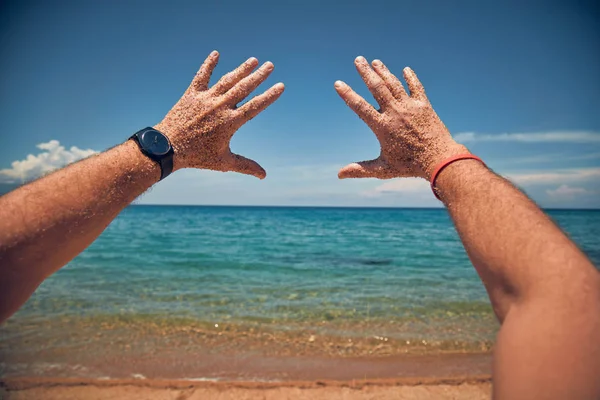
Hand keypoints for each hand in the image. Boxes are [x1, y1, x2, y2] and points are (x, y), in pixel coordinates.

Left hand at [155, 51, 284, 178]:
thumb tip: (263, 175)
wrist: (168, 147)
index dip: (269, 96)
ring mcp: (206, 98)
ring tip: (253, 60)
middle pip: (244, 87)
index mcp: (230, 122)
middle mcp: (220, 107)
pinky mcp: (191, 94)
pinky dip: (208, 64)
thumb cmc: (197, 156)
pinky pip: (201, 76)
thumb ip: (246, 165)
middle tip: (270, 65)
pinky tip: (216, 53)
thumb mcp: (224, 162)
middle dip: (259, 76)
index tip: (280, 86)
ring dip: (241, 69)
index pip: (255, 106)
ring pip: (227, 80)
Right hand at [335, 56, 467, 179]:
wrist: (439, 159)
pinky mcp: (424, 106)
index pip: (360, 107)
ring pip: (394, 84)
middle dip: (366, 72)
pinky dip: (410, 78)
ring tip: (375, 62)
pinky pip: (416, 88)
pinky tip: (405, 70)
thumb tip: (339, 174)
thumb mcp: (382, 169)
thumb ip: (360, 169)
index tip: (338, 83)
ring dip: (384, 72)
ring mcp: (410, 107)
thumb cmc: (409, 166)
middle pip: (377, 87)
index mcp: (382, 126)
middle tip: (358, 60)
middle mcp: (395, 113)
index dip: (348, 95)